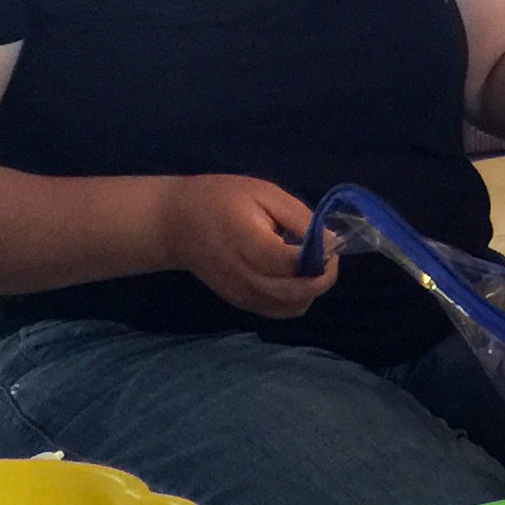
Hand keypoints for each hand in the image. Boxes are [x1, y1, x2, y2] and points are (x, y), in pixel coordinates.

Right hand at [157, 175, 337, 318]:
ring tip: (310, 266)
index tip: (331, 243)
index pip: (290, 263)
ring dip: (312, 291)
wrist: (172, 223)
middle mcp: (242, 275)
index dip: (320, 257)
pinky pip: (278, 311)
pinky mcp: (239, 302)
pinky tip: (295, 278)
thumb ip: (299, 217)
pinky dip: (297, 300)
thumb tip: (331, 241)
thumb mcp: (263, 193)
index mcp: (246, 242)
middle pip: (294, 293)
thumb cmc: (219, 199)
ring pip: (290, 307)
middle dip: (323, 278)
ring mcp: (239, 293)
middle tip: (329, 257)